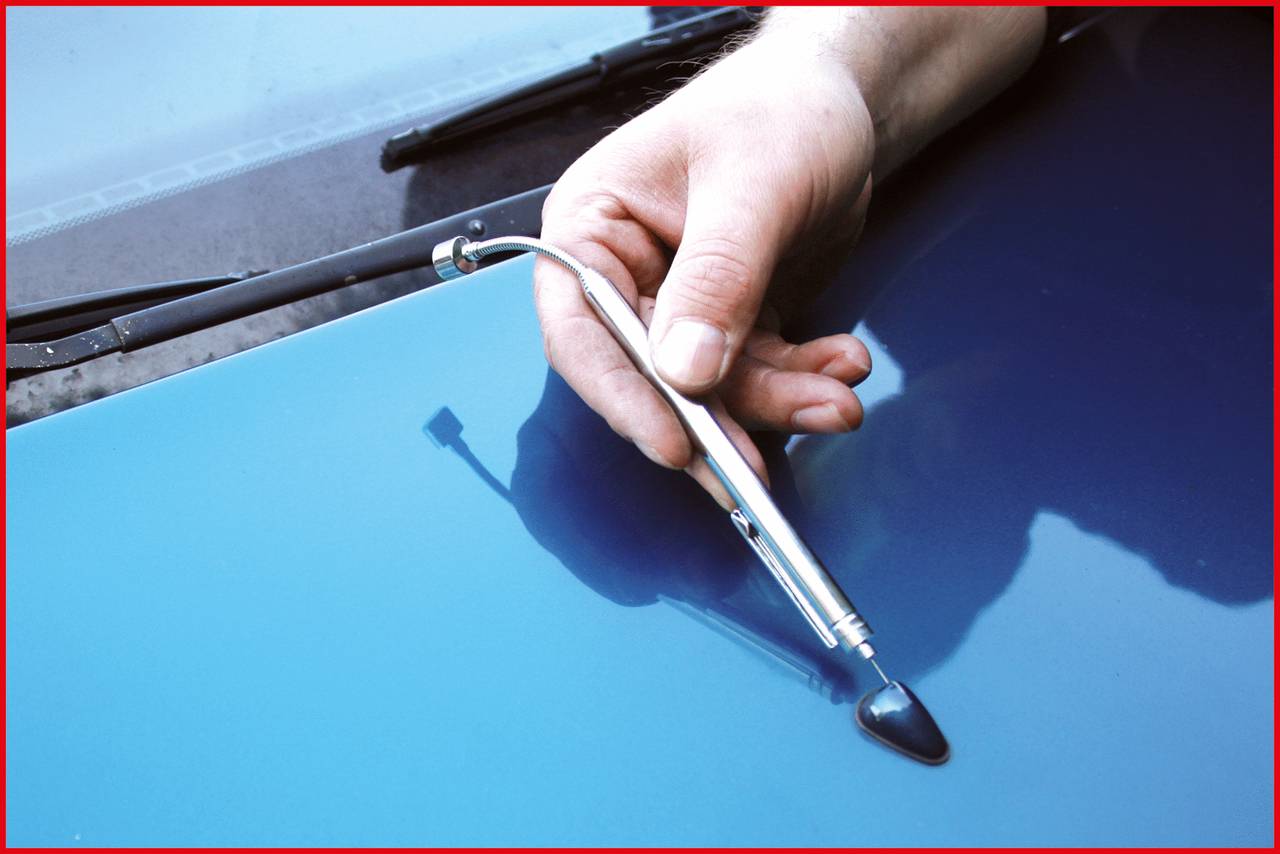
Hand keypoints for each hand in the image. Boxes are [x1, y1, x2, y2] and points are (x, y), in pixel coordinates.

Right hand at [534, 34, 875, 506]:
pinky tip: (839, 367)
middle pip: (646, 374)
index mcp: (593, 225)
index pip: (581, 327)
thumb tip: (683, 370)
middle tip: (751, 469)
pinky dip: (801, 381)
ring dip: (775, 404)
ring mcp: (680, 304)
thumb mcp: (752, 186)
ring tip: (835, 401)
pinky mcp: (731, 322)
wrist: (841, 101)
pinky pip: (758, 373)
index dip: (621, 394)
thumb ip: (718, 278)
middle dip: (711, 420)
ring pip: (713, 385)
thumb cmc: (781, 108)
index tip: (672, 442)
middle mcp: (627, 273)